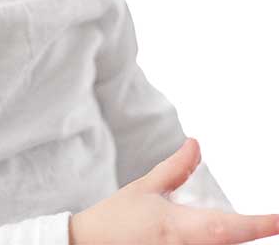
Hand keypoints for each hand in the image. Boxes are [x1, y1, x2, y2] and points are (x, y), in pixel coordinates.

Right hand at [69, 137, 278, 244]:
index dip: (259, 225)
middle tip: (262, 218)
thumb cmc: (116, 219)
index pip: (229, 229)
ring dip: (223, 240)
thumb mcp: (146, 189)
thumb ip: (176, 169)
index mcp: (179, 229)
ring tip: (236, 223)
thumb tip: (197, 144)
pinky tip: (205, 236)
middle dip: (244, 232)